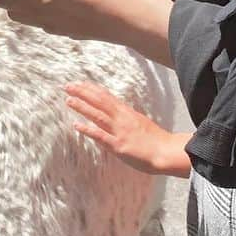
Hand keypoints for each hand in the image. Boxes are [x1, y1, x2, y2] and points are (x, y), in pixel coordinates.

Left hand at [65, 80, 192, 177]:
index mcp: (127, 112)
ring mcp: (119, 131)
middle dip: (83, 93)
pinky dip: (88, 130)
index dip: (92, 89)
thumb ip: (126, 118)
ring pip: (98, 115)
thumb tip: (116, 113)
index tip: (80, 83)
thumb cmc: (155, 140)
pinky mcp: (119, 145)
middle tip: (68, 86)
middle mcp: (122, 119)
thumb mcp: (140, 122)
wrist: (166, 152)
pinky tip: (77, 125)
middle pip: (100, 102)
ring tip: (69, 100)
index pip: (106, 97)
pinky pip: (101, 136)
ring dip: (82, 107)